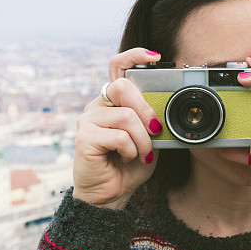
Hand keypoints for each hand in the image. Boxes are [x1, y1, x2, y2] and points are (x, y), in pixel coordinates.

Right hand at [72, 48, 162, 208]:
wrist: (112, 193)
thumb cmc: (130, 164)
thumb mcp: (150, 138)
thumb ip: (154, 120)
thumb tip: (166, 109)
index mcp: (114, 101)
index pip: (117, 66)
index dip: (134, 56)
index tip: (155, 57)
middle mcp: (98, 105)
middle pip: (122, 87)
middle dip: (146, 110)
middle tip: (155, 130)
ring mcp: (88, 120)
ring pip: (126, 116)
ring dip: (142, 139)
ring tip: (140, 152)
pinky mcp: (84, 138)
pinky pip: (119, 136)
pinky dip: (131, 150)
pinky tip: (124, 158)